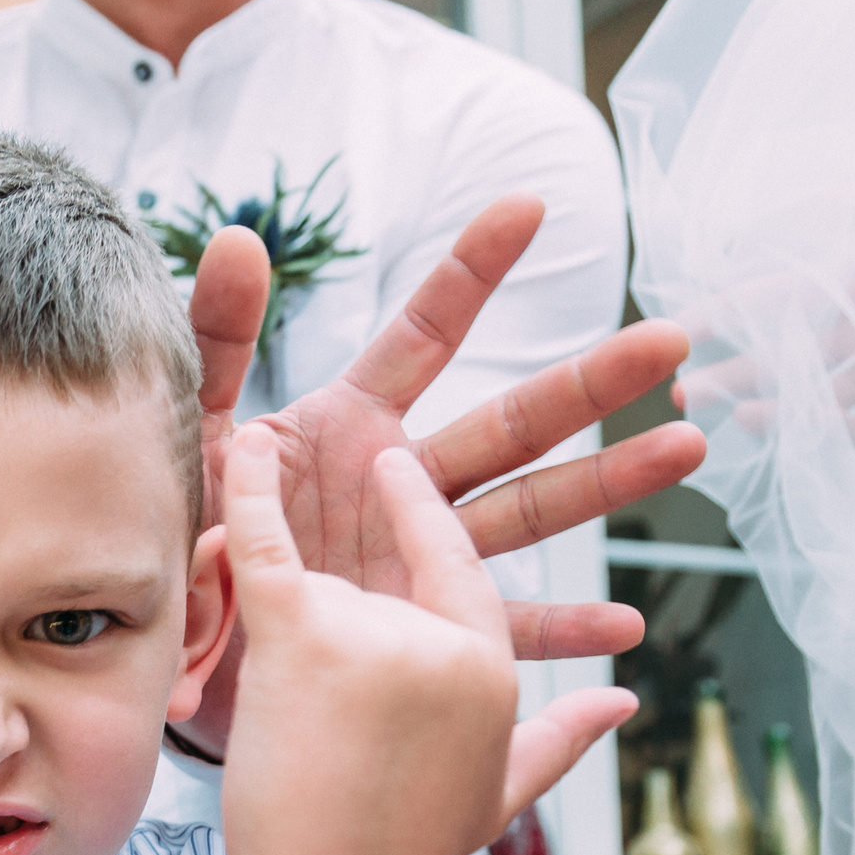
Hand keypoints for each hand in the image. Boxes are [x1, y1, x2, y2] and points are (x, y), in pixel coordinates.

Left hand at [179, 194, 705, 751]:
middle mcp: (399, 484)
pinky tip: (621, 628)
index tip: (530, 206)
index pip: (423, 334)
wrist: (169, 648)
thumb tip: (241, 239)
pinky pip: (496, 627)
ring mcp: (416, 557)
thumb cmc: (176, 534)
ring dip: (606, 483)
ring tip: (685, 446)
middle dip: (590, 382)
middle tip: (671, 338)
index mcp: (350, 426)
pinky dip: (558, 627)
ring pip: (528, 513)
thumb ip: (215, 341)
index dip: (472, 272)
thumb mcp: (188, 435)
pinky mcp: (415, 629)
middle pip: (510, 422)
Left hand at [217, 424, 634, 854]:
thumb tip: (620, 705)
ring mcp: (377, 634)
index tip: (397, 471)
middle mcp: (444, 640)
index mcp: (491, 665)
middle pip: (373, 574)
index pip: (458, 560)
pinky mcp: (304, 639)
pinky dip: (250, 487)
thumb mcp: (497, 794)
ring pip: (312, 578)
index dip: (420, 516)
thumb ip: (560, 739)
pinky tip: (246, 437)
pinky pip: (266, 542)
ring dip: (275, 615)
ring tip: (262, 689)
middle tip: (312, 563)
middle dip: (339, 574)